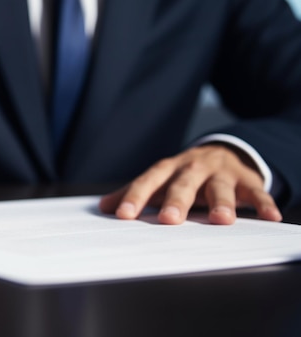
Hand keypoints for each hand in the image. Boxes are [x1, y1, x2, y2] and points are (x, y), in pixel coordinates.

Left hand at [99, 144, 282, 224]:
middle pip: (183, 184)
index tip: (123, 215)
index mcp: (168, 169)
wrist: (222, 153)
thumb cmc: (183, 174)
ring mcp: (220, 173)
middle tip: (168, 219)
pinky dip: (264, 202)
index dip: (135, 197)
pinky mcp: (246, 180)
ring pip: (220, 187)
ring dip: (221, 202)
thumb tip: (103, 207)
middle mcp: (192, 168)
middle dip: (177, 201)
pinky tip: (271, 216)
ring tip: (221, 220)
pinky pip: (257, 192)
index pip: (148, 182)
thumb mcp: (159, 180)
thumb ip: (132, 193)